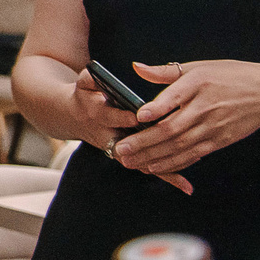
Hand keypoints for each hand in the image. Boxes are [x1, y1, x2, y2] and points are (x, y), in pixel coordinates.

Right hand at [51, 64, 176, 186]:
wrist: (74, 116)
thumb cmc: (86, 95)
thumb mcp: (84, 83)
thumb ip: (91, 78)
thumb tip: (98, 74)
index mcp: (95, 114)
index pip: (108, 116)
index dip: (122, 117)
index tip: (137, 117)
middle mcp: (106, 135)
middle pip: (126, 146)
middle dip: (147, 149)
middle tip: (168, 146)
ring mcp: (117, 149)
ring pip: (139, 161)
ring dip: (160, 168)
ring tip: (183, 177)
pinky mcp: (127, 157)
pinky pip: (147, 167)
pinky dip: (168, 176)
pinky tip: (186, 186)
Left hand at [112, 59, 259, 189]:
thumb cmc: (229, 76)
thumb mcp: (198, 67)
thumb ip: (165, 72)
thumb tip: (136, 67)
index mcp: (198, 84)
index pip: (175, 97)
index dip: (156, 108)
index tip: (138, 115)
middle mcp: (205, 108)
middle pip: (172, 128)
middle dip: (144, 141)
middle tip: (121, 149)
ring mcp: (213, 127)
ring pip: (179, 146)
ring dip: (153, 156)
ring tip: (130, 162)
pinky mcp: (219, 141)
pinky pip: (193, 154)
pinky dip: (174, 162)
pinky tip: (155, 167)